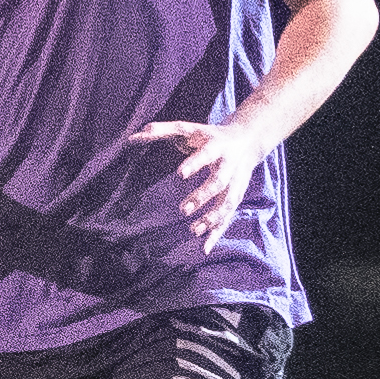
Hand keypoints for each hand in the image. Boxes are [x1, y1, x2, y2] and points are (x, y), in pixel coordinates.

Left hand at [129, 115, 265, 246]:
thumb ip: (162, 130)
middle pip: (218, 183)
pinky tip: (204, 248)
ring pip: (226, 203)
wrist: (248, 140)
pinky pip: (228, 217)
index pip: (206, 154)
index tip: (179, 174)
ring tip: (193, 231)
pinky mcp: (235, 197)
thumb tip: (131, 138)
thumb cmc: (209, 135)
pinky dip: (217, 233)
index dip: (194, 163)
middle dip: (202, 196)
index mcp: (217, 146)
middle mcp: (228, 166)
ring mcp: (235, 184)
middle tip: (183, 210)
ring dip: (211, 219)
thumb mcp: (189, 129)